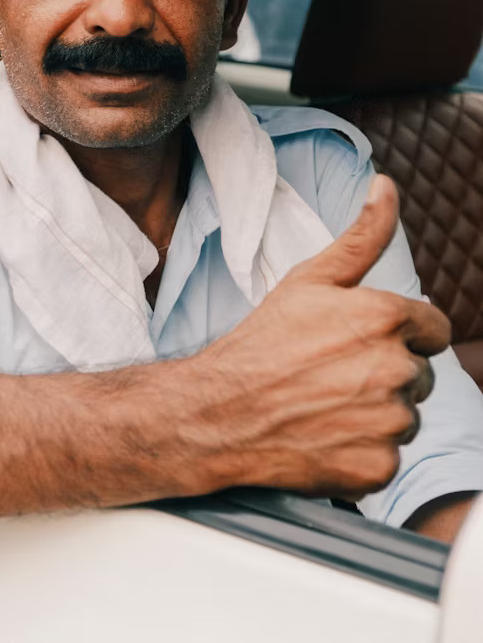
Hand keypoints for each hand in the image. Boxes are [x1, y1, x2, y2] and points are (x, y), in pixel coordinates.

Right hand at [186, 175, 450, 500]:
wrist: (221, 412)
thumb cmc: (263, 342)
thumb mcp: (310, 278)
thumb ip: (361, 235)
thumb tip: (386, 186)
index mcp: (385, 318)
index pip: (433, 328)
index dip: (398, 332)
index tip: (359, 341)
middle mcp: (396, 369)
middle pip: (419, 373)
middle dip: (385, 372)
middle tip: (332, 373)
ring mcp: (389, 422)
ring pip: (406, 415)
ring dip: (377, 412)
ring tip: (326, 404)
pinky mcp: (379, 467)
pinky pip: (390, 455)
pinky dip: (364, 450)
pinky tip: (327, 434)